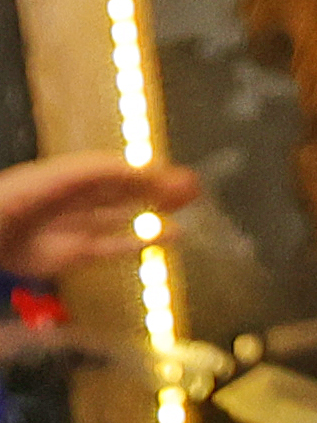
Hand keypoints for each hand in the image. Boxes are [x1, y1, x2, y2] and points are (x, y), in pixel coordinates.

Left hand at [0, 157, 196, 276]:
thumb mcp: (65, 177)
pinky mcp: (77, 254)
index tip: (177, 174)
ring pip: (122, 216)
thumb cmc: (18, 198)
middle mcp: (75, 198)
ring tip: (183, 211)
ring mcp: (77, 225)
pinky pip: (116, 246)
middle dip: (156, 188)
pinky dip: (141, 242)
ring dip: (152, 213)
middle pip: (123, 190)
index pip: (118, 169)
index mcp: (71, 175)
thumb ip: (106, 173)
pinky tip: (165, 239)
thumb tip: (151, 172)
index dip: (147, 170)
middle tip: (192, 187)